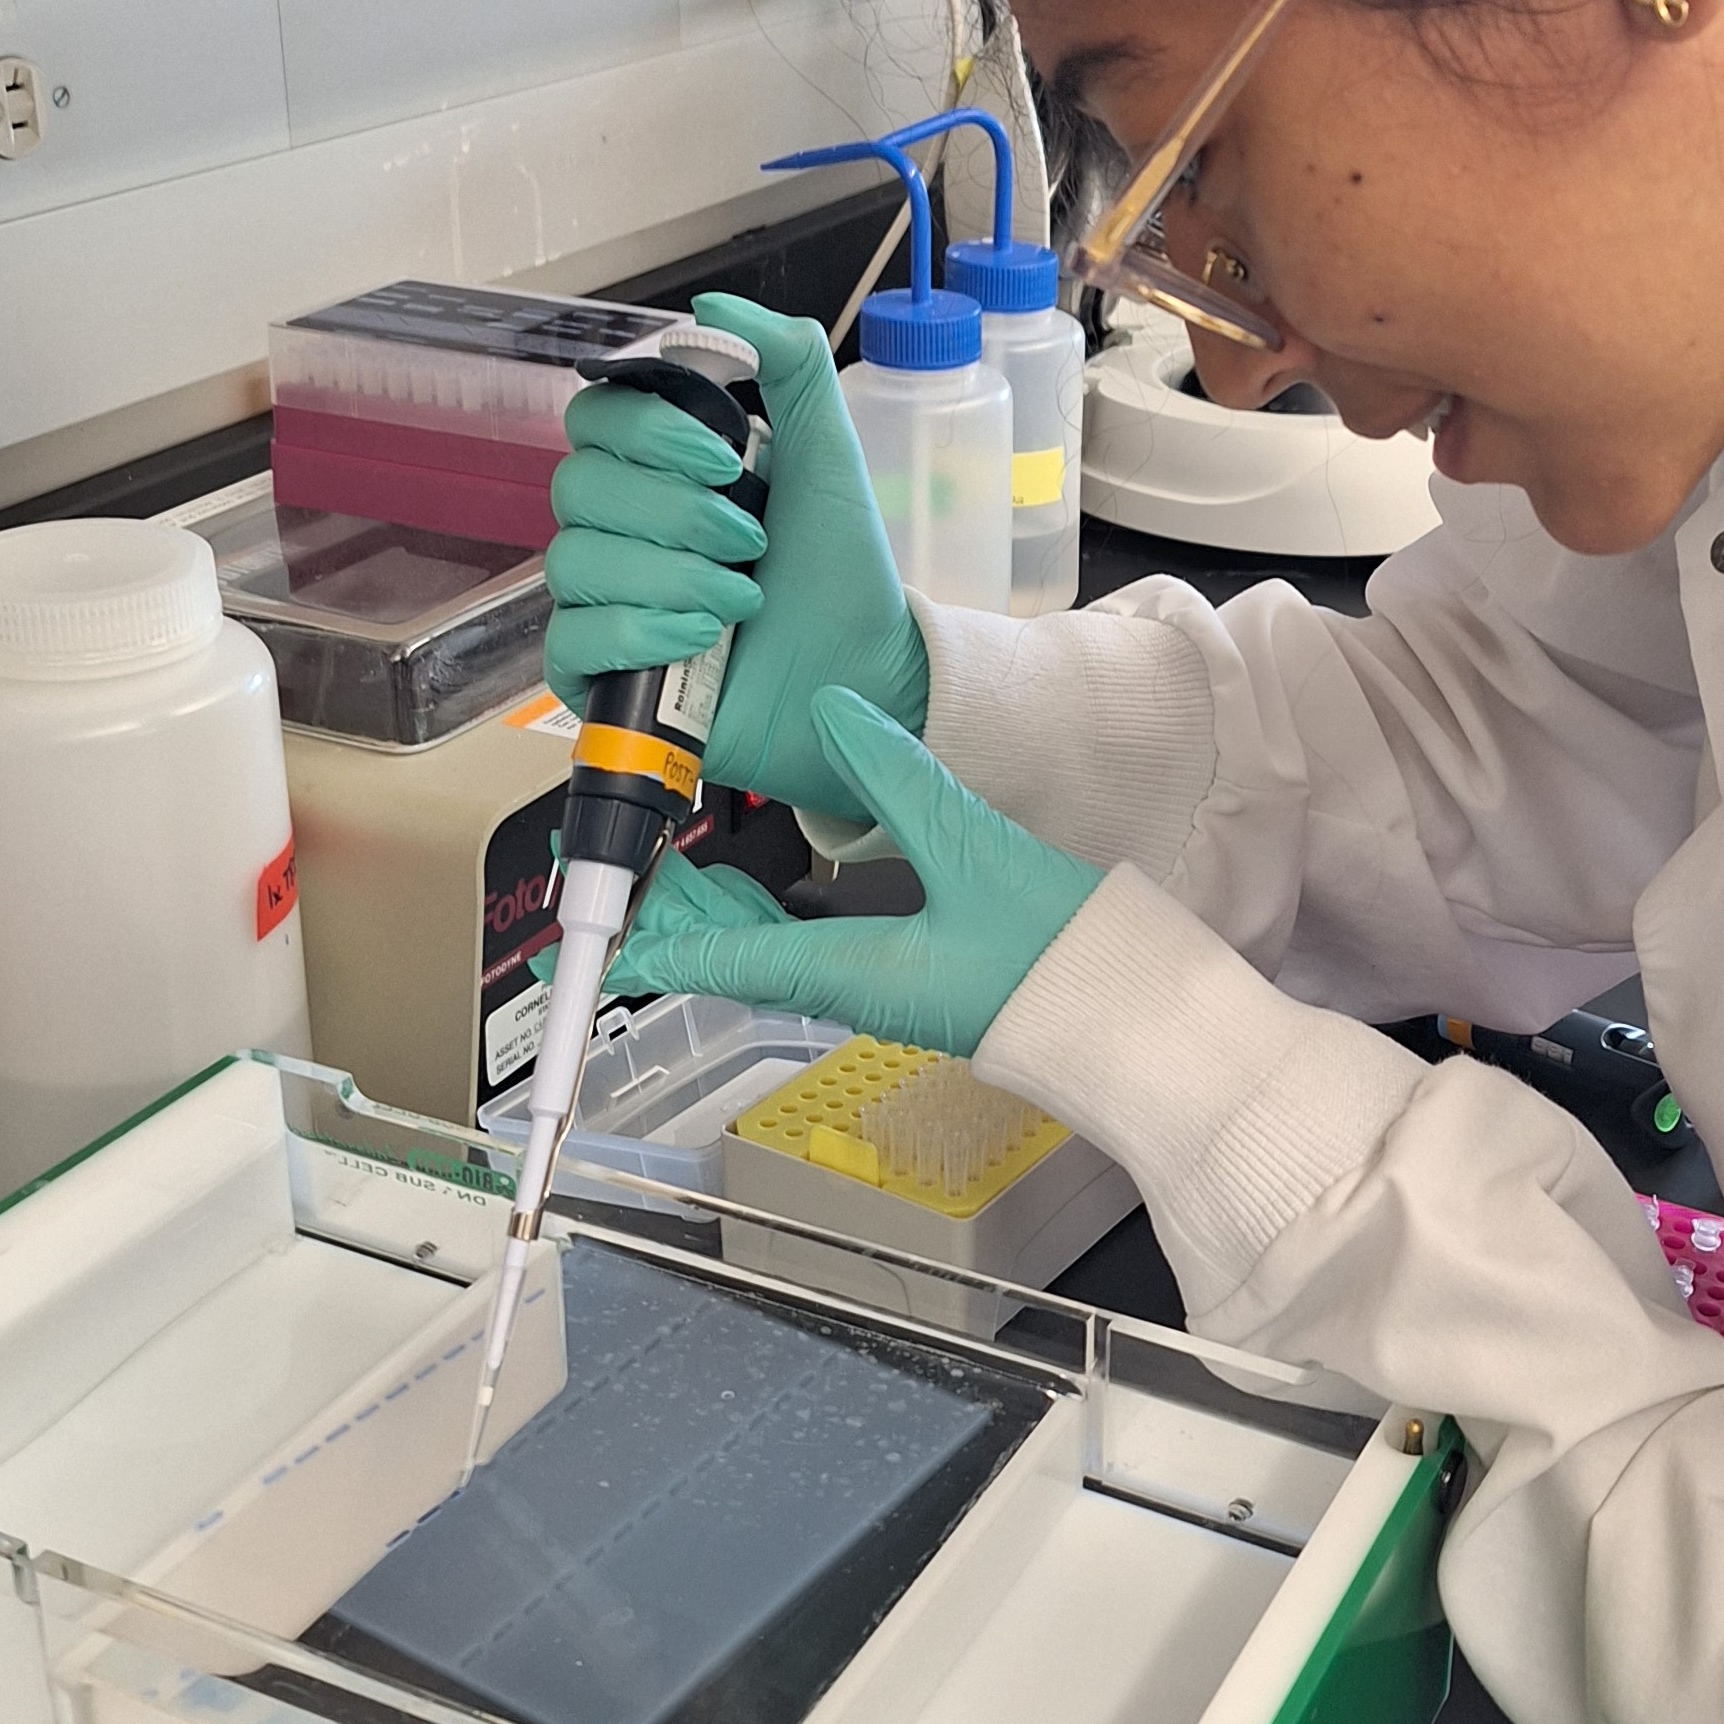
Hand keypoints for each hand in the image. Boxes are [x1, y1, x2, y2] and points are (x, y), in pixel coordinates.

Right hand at [543, 291, 932, 827]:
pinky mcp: (598, 672)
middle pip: (577, 485)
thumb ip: (787, 361)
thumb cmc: (839, 569)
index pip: (596, 417)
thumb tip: (713, 306)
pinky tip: (700, 638)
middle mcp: (620, 528)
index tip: (724, 458)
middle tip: (748, 539)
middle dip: (673, 511)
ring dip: (671, 575)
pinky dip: (637, 631)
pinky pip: (568, 638)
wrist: (863, 672)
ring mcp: (602, 599)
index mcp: (659, 468)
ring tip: (743, 597)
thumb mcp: (829, 450)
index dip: (648, 431)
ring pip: (574, 560)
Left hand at [602, 688, 1100, 1057]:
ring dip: (723, 911)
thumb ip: (893, 775)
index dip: (652, 928)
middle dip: (678, 908)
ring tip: (689, 859)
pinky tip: (777, 880)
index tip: (604, 903)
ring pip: (769, 953)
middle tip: (640, 851)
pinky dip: (774, 914)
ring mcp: (876, 987)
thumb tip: (833, 711)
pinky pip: (811, 949)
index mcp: (843, 972)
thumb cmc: (1053, 951)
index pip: (715, 955)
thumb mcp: (970, 845)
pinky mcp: (905, 975)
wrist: (1119, 1013)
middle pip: (732, 955)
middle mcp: (847, 991)